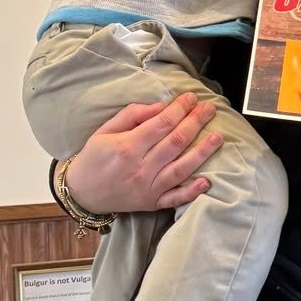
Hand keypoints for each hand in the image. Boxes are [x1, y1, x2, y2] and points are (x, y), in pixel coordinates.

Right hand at [63, 93, 222, 213]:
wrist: (81, 193)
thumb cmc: (93, 158)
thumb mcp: (104, 131)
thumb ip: (132, 115)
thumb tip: (161, 106)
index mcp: (127, 147)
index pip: (161, 124)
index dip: (180, 109)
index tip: (191, 98)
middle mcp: (140, 168)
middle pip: (175, 143)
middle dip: (195, 123)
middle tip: (209, 109)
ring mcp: (148, 188)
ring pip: (181, 168)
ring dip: (202, 152)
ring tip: (218, 137)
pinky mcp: (152, 203)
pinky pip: (175, 198)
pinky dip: (192, 191)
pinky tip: (207, 181)